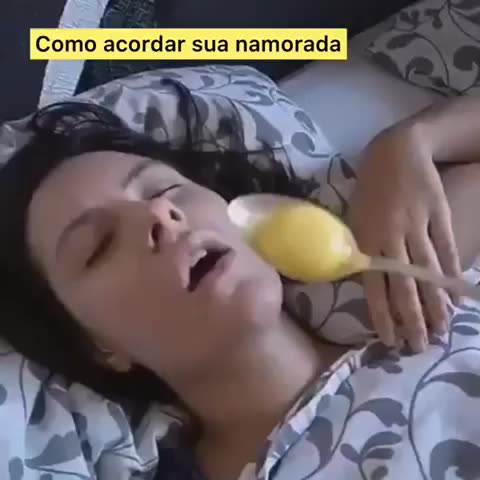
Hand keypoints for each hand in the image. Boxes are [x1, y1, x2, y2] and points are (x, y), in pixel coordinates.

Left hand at [347, 125, 460, 351]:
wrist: (397, 151)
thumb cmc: (368, 188)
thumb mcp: (354, 216)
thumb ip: (359, 247)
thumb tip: (365, 280)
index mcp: (365, 238)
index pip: (373, 285)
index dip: (382, 313)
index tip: (390, 339)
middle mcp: (392, 236)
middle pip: (404, 285)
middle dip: (413, 318)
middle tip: (420, 346)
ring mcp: (418, 225)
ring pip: (428, 273)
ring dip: (435, 304)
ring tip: (441, 330)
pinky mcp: (439, 215)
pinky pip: (447, 249)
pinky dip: (452, 274)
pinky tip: (457, 295)